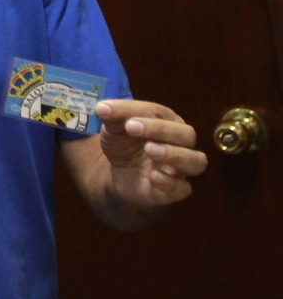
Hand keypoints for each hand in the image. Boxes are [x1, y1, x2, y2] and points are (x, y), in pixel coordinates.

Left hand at [93, 100, 207, 208]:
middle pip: (185, 134)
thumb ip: (112, 116)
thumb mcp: (113, 128)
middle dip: (160, 129)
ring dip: (174, 154)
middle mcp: (181, 144)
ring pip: (195, 161)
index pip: (161, 114)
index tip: (123, 118)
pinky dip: (171, 182)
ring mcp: (180, 168)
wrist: (118, 173)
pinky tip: (153, 176)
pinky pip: (183, 188)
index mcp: (168, 122)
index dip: (141, 113)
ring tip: (150, 150)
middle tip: (132, 127)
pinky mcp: (175, 190)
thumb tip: (102, 108)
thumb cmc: (124, 144)